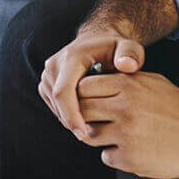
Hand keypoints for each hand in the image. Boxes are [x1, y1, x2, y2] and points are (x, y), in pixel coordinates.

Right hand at [38, 23, 146, 140]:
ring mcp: (48, 74)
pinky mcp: (47, 82)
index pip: (63, 92)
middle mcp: (54, 65)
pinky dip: (66, 114)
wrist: (98, 40)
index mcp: (72, 57)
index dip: (72, 115)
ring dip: (68, 119)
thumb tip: (126, 65)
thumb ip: (131, 55)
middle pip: (57, 102)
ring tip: (90, 129)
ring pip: (54, 105)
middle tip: (90, 138)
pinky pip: (53, 104)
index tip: (84, 134)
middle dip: (71, 122)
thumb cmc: (116, 48)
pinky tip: (83, 119)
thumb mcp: (129, 48)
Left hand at [74, 71, 178, 178]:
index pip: (84, 86)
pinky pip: (106, 156)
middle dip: (84, 116)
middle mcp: (124, 109)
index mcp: (129, 86)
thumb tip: (96, 79)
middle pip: (82, 110)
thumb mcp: (154, 83)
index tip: (88, 100)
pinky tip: (131, 149)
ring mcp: (126, 135)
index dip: (82, 94)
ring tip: (115, 135)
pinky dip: (115, 155)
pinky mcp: (130, 159)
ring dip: (97, 136)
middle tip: (95, 120)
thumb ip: (125, 79)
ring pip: (89, 135)